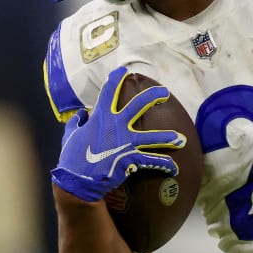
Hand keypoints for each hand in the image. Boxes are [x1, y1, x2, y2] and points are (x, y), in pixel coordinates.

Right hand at [51, 65, 183, 202]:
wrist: (77, 181)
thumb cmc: (72, 157)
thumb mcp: (70, 134)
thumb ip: (77, 121)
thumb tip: (82, 113)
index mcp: (100, 117)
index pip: (109, 91)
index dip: (116, 78)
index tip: (124, 71)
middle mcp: (116, 126)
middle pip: (138, 105)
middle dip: (153, 96)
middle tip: (165, 93)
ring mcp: (125, 143)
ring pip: (152, 137)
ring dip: (168, 138)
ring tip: (181, 139)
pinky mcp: (130, 159)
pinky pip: (151, 161)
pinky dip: (164, 165)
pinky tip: (174, 169)